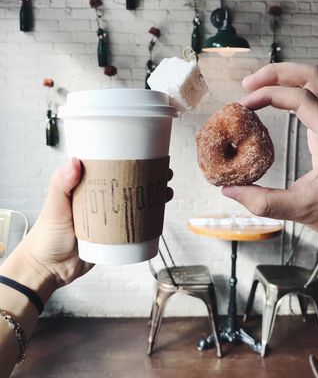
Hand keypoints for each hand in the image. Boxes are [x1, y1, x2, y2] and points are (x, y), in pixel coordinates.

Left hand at [16, 159, 173, 296]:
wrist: (48, 269)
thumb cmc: (45, 236)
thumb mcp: (54, 207)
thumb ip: (60, 184)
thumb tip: (75, 162)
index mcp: (86, 186)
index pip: (111, 167)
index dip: (130, 159)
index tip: (147, 154)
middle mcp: (100, 199)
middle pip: (129, 183)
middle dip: (149, 176)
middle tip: (164, 173)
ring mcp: (108, 217)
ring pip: (135, 202)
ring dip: (152, 196)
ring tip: (166, 192)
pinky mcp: (114, 236)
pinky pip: (134, 224)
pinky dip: (149, 219)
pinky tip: (159, 215)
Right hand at [222, 62, 317, 248]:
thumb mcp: (302, 209)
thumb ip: (264, 202)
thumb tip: (231, 190)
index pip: (301, 98)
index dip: (268, 95)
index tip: (244, 105)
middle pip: (312, 76)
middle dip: (277, 73)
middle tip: (248, 83)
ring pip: (316, 82)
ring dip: (284, 78)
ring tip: (257, 87)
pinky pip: (315, 98)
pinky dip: (291, 93)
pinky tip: (273, 102)